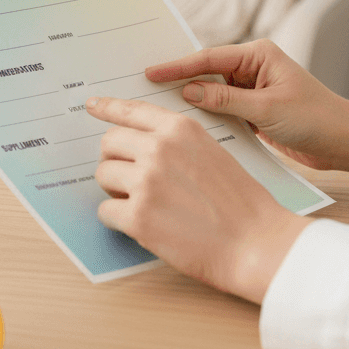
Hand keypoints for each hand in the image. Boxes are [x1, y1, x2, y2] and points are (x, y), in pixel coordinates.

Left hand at [87, 96, 308, 303]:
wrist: (256, 243)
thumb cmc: (239, 203)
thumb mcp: (211, 152)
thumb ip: (175, 142)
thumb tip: (139, 142)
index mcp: (180, 129)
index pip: (132, 110)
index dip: (108, 108)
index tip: (92, 105)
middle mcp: (158, 149)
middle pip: (109, 143)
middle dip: (114, 161)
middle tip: (130, 180)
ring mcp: (146, 182)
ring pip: (103, 176)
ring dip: (114, 191)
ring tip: (143, 204)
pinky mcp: (138, 217)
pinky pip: (105, 211)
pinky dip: (118, 220)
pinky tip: (144, 226)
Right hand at [145, 40, 348, 183]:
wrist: (347, 143)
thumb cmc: (317, 119)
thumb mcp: (267, 109)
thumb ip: (225, 99)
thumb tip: (188, 93)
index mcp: (258, 55)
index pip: (208, 58)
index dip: (177, 67)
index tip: (150, 73)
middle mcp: (252, 68)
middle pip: (204, 72)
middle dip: (177, 80)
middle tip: (143, 86)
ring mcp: (250, 89)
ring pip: (209, 93)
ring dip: (189, 101)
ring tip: (156, 107)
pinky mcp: (251, 110)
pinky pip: (220, 110)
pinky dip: (204, 116)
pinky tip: (184, 124)